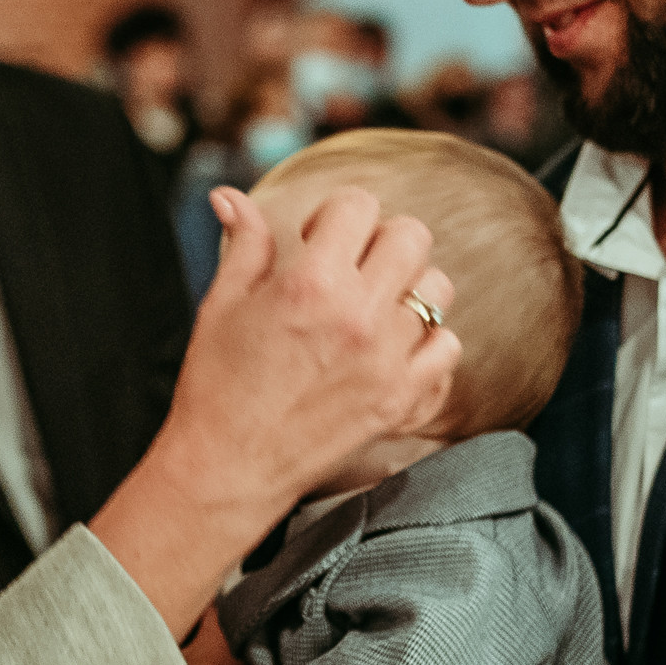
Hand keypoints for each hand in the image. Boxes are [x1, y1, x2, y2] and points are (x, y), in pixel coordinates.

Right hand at [91, 186, 458, 635]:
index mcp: (310, 282)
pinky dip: (429, 344)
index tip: (319, 237)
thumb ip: (244, 243)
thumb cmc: (218, 386)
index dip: (337, 213)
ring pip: (438, 289)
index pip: (359, 206)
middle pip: (412, 236)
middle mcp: (358, 315)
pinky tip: (395, 349)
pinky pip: (448, 348)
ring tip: (375, 307)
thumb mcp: (221, 303)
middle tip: (353, 265)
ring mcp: (388, 359)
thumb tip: (230, 197)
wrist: (228, 467)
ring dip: (409, 288)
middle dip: (381, 240)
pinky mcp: (402, 399)